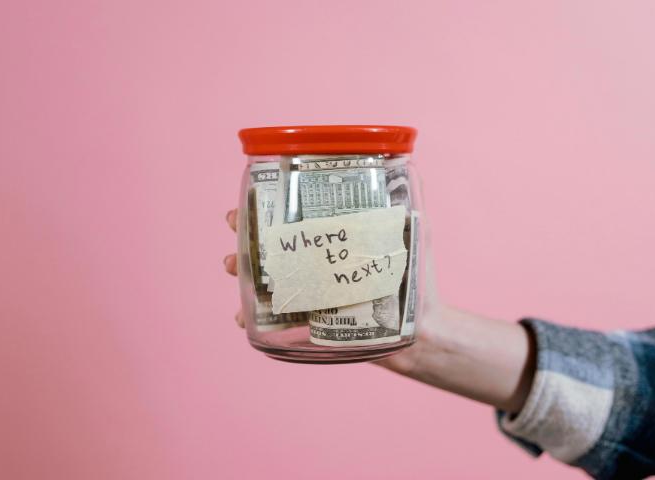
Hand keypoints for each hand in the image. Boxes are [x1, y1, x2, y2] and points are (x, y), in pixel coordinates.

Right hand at [223, 209, 535, 412]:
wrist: (422, 333)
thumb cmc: (418, 281)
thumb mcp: (414, 233)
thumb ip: (411, 198)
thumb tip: (407, 158)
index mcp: (334, 242)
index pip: (295, 218)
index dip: (268, 207)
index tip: (250, 200)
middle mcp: (318, 266)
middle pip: (273, 246)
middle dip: (247, 235)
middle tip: (234, 227)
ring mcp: (312, 295)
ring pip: (266, 279)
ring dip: (242, 271)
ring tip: (233, 266)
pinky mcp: (310, 325)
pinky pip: (273, 320)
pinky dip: (252, 317)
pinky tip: (241, 315)